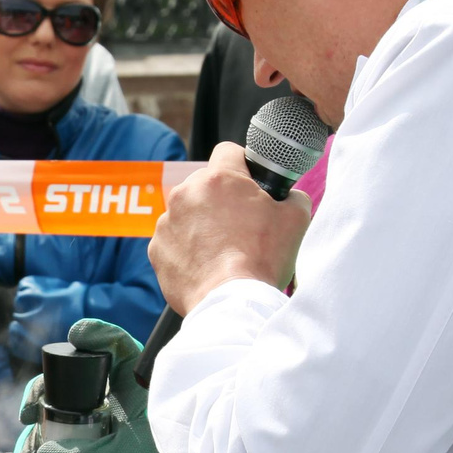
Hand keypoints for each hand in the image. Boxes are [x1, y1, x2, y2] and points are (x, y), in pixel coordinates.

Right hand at [10, 318, 207, 452]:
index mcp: (136, 397)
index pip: (117, 351)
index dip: (95, 337)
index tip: (73, 337)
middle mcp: (118, 412)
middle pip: (72, 390)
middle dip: (43, 401)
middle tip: (29, 414)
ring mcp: (104, 441)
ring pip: (58, 430)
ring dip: (34, 447)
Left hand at [149, 143, 312, 315]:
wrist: (231, 301)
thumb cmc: (262, 258)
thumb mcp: (296, 219)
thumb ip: (293, 196)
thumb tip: (289, 195)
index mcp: (219, 178)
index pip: (228, 151)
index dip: (243, 164)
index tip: (250, 181)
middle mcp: (186, 194)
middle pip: (205, 184)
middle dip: (221, 198)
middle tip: (241, 222)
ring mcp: (167, 222)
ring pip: (187, 213)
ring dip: (202, 223)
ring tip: (223, 248)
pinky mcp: (156, 249)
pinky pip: (174, 240)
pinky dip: (187, 248)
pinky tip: (206, 264)